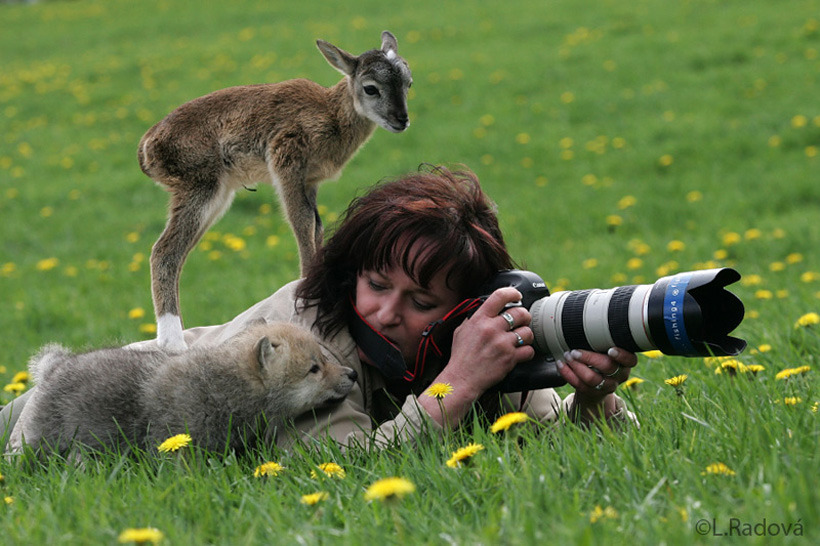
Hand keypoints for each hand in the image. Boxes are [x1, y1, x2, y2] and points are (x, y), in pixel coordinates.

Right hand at [420, 287, 534, 426]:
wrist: (462, 378)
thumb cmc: (461, 356)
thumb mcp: (462, 331)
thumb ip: (475, 318)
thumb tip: (487, 310)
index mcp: (480, 319)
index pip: (500, 296)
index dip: (512, 293)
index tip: (517, 295)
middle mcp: (492, 329)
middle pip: (520, 313)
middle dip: (524, 316)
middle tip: (522, 321)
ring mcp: (502, 344)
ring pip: (527, 332)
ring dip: (526, 335)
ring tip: (520, 339)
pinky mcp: (510, 358)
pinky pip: (529, 350)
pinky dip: (527, 352)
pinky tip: (520, 353)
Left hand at [557, 347, 637, 419]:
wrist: (596, 381)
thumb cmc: (601, 355)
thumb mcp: (606, 347)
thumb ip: (603, 340)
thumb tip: (588, 323)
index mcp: (626, 362)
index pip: (630, 360)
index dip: (621, 356)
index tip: (610, 350)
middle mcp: (620, 375)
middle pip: (608, 367)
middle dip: (589, 358)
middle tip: (575, 351)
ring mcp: (608, 386)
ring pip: (592, 379)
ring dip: (576, 366)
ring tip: (567, 356)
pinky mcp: (594, 393)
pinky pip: (580, 385)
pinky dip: (568, 374)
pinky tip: (561, 365)